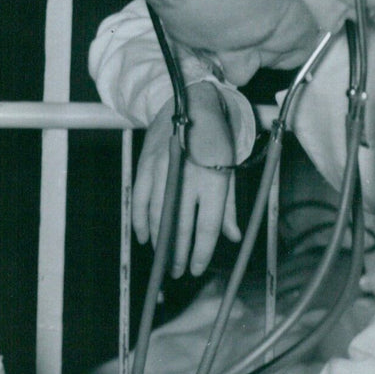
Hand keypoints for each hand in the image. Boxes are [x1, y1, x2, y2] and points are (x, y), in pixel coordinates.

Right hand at [133, 86, 240, 276]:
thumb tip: (233, 236)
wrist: (191, 102)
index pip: (208, 227)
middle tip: (177, 271)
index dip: (201, 252)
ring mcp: (164, 171)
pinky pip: (140, 200)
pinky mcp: (147, 165)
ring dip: (159, 242)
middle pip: (180, 226)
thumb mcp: (230, 169)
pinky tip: (144, 237)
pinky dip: (141, 222)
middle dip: (178, 254)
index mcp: (215, 179)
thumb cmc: (216, 138)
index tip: (196, 268)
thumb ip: (229, 207)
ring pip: (158, 217)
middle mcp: (189, 177)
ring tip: (163, 259)